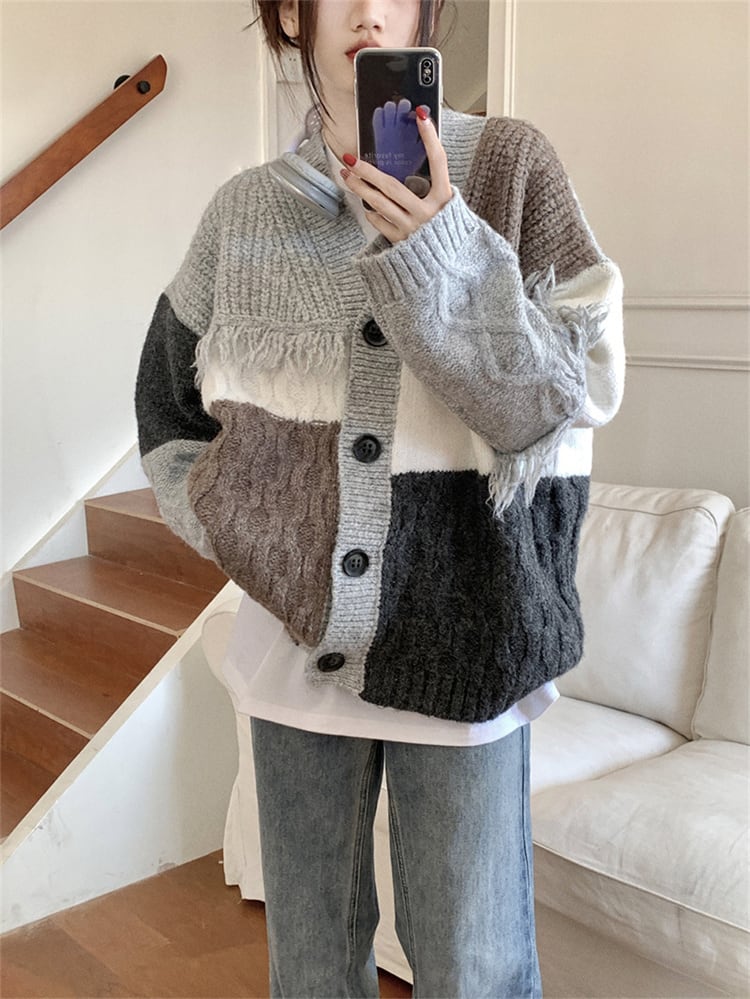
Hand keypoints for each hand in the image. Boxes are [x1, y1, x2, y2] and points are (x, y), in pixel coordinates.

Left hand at [341, 108, 451, 243]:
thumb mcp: (447, 205)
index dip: (430, 138)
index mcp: (444, 199)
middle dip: (368, 171)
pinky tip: (368, 206)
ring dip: (361, 189)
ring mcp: (413, 228)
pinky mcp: (402, 242)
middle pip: (393, 186)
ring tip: (347, 177)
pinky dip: (373, 213)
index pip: (439, 162)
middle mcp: (428, 213)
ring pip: (380, 204)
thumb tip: (417, 157)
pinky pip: (380, 222)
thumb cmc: (445, 229)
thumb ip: (435, 185)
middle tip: (351, 159)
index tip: (420, 116)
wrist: (446, 264)